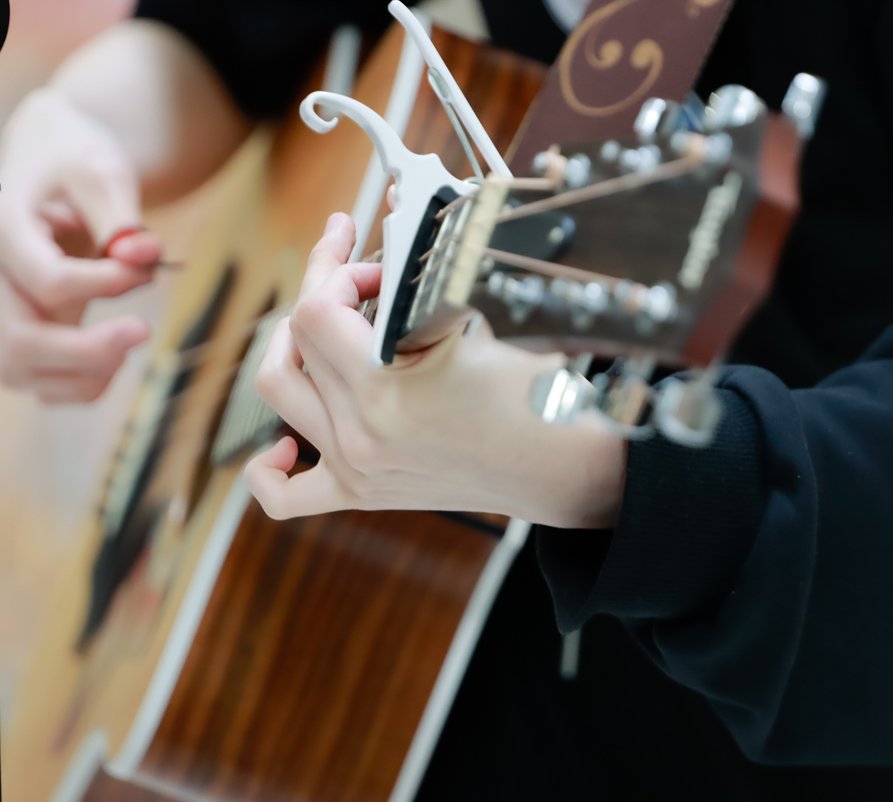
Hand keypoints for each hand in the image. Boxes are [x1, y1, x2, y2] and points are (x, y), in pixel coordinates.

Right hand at [0, 88, 161, 402]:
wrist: (46, 161)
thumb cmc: (72, 161)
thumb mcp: (99, 168)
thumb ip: (120, 214)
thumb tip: (144, 254)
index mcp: (1, 224)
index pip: (46, 278)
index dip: (104, 283)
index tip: (144, 269)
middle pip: (18, 341)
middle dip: (87, 349)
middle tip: (142, 330)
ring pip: (21, 370)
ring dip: (86, 372)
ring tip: (131, 336)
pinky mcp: (13, 332)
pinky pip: (37, 381)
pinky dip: (79, 384)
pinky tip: (113, 358)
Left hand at [245, 213, 626, 527]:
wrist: (557, 466)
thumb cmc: (531, 393)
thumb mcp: (477, 322)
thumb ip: (419, 277)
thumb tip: (392, 215)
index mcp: (386, 393)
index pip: (316, 310)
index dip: (341, 272)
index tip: (377, 265)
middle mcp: (359, 436)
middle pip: (297, 340)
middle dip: (329, 292)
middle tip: (367, 278)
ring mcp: (355, 469)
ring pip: (278, 392)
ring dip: (292, 346)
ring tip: (325, 325)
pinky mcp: (361, 493)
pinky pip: (286, 495)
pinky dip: (269, 468)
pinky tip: (283, 443)